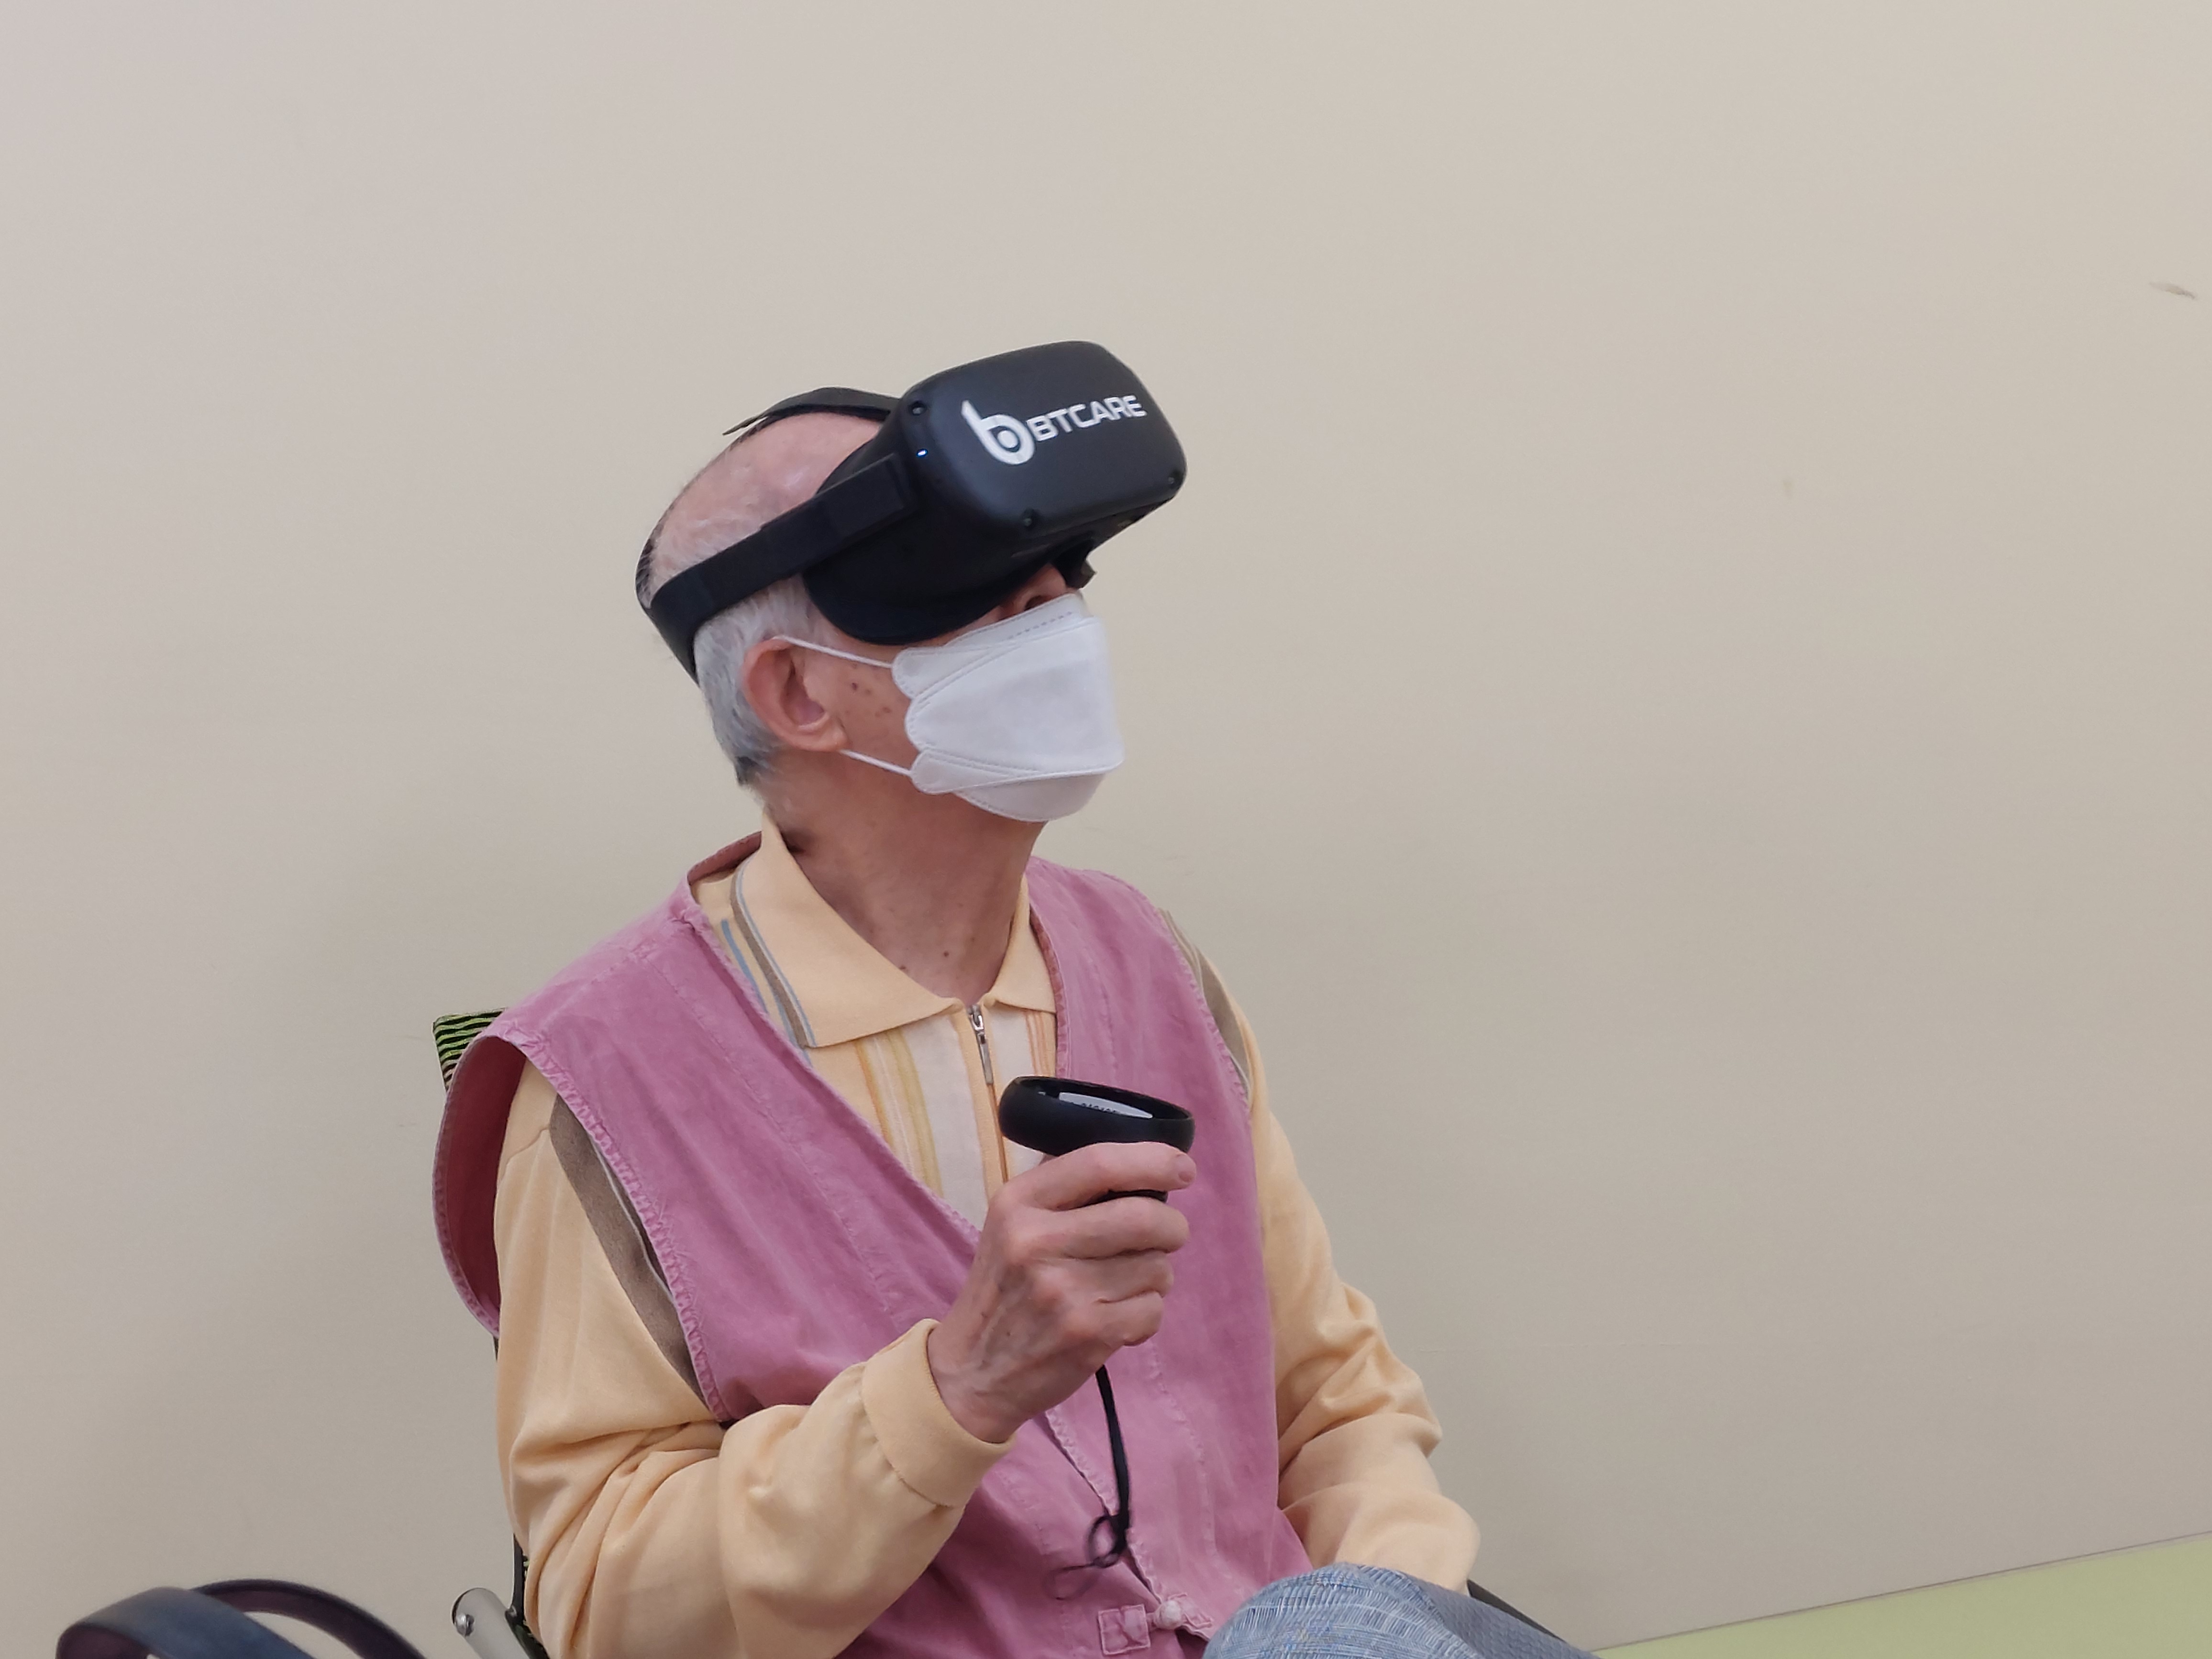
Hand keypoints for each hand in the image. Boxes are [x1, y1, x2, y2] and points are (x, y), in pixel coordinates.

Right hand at [927, 1142, 1195, 1443]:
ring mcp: (1062, 1291)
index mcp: (1018, 1203)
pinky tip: (1118, 1318)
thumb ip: (1063, 1191)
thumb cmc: (1005, 1290)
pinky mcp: (1086, 1334)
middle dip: (1172, 1226)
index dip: (1154, 1160)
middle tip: (1170, 1234)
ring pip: (1156, 1267)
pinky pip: (1152, 1310)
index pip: (1100, 1163)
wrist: (971, 1372)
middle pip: (1143, 1216)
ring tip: (1125, 1285)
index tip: (1183, 1168)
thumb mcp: (1011, 1225)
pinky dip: (1146, 1314)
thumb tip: (1138, 1163)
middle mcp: (1036, 1241)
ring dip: (1156, 1276)